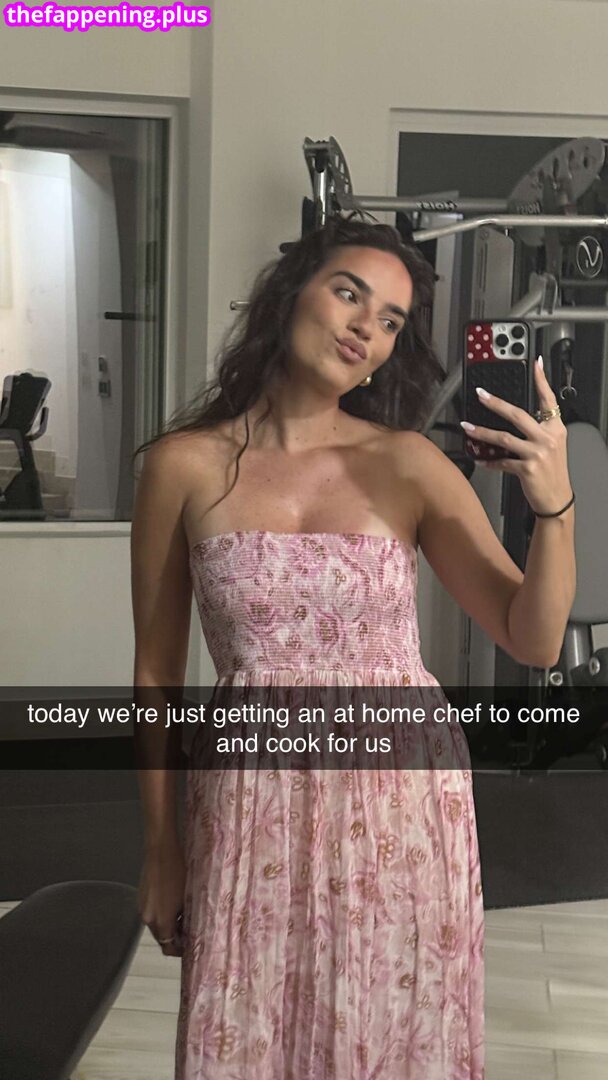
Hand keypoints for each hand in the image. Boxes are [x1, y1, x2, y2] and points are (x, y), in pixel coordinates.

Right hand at [138, 845, 186, 956]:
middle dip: (174, 937)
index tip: (190, 946)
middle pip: (161, 937)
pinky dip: (160, 914)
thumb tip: (188, 929)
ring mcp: (141, 908)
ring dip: (167, 925)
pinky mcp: (140, 898)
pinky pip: (151, 913)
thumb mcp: (187, 897)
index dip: (180, 950)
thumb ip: (186, 918)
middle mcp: (148, 919)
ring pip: (156, 925)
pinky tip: (171, 903)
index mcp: (161, 922)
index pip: (168, 947)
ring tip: (182, 915)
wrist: (160, 851)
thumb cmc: (178, 872)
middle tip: (189, 930)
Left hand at [460, 358, 573, 514]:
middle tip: (481, 394)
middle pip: (518, 415)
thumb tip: (515, 417)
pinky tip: (480, 460)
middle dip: (496, 403)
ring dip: (482, 432)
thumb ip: (539, 430)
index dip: (542, 380)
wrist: (557, 499)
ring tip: (467, 427)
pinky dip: (489, 461)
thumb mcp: (553, 446)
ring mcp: (538, 453)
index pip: (549, 399)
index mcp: (555, 428)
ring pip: (504, 437)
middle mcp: (548, 438)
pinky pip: (502, 462)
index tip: (536, 363)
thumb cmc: (552, 472)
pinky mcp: (528, 469)